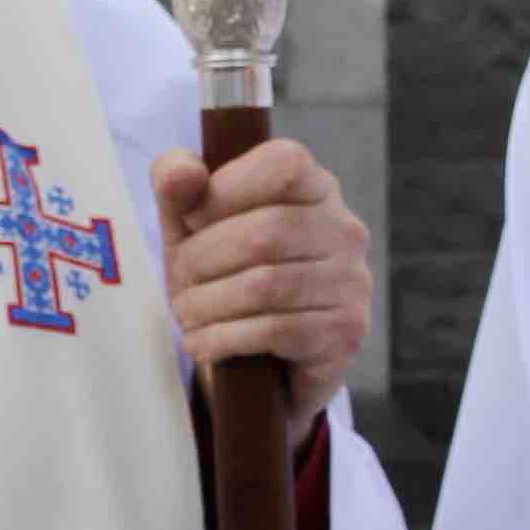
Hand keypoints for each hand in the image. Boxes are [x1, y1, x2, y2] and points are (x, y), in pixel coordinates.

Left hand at [149, 140, 369, 445]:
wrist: (260, 365)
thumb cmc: (224, 277)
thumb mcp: (191, 228)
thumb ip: (177, 187)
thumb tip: (180, 172)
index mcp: (314, 187)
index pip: (282, 164)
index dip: (225, 190)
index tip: (191, 221)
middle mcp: (344, 229)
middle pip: (265, 232)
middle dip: (204, 260)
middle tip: (180, 284)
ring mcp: (352, 281)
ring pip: (266, 285)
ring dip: (209, 304)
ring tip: (187, 315)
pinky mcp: (346, 331)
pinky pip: (276, 330)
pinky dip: (224, 338)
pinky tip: (203, 344)